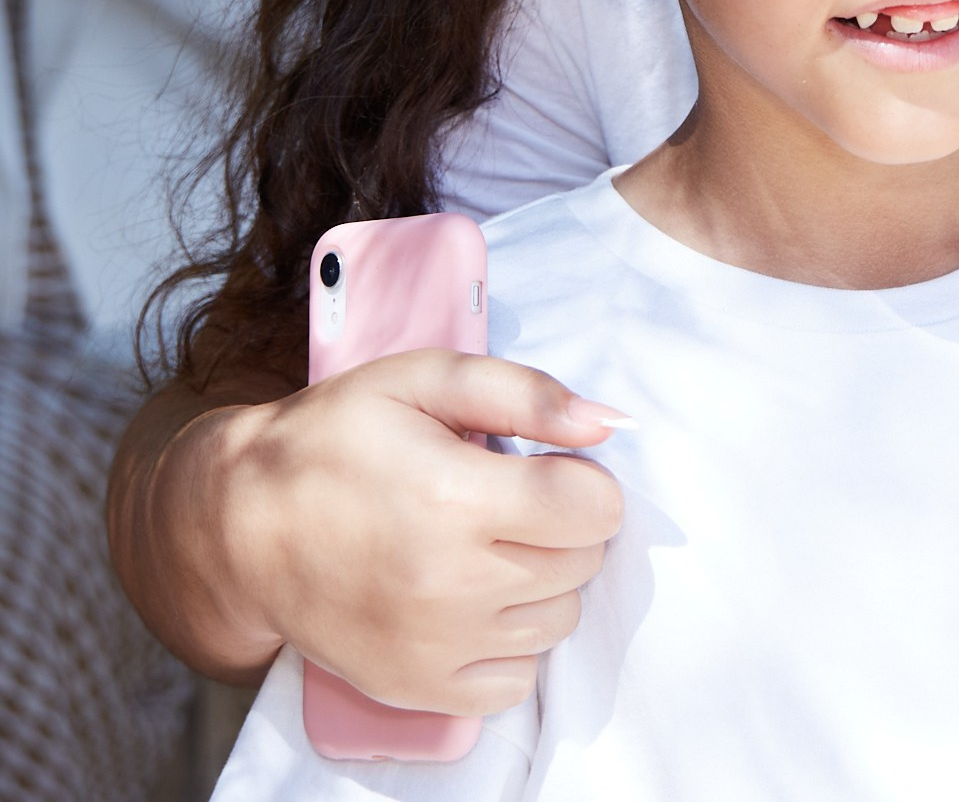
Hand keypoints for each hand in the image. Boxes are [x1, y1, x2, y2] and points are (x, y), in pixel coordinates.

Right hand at [189, 354, 626, 712]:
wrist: (238, 526)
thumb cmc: (335, 439)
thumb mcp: (426, 380)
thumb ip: (526, 394)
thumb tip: (610, 423)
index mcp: (456, 499)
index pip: (594, 509)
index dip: (585, 480)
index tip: (548, 469)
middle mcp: (449, 585)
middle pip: (582, 562)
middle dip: (564, 525)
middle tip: (511, 501)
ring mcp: (432, 647)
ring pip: (558, 621)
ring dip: (543, 582)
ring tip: (490, 547)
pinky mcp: (415, 690)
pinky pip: (516, 683)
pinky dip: (511, 643)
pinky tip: (476, 601)